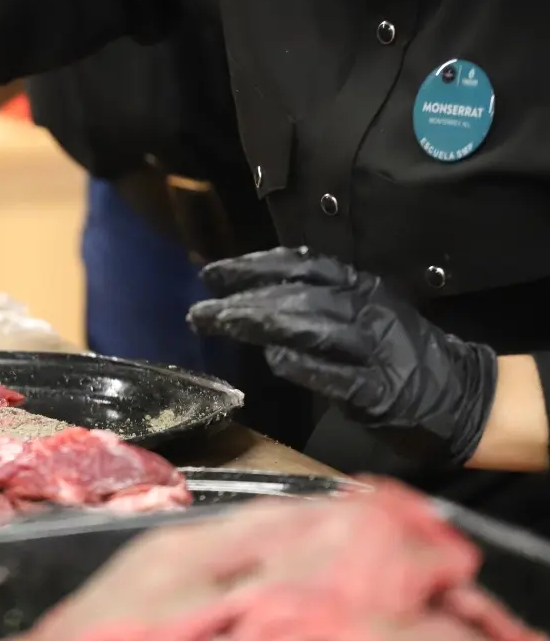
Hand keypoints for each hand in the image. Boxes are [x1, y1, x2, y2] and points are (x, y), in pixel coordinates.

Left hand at [187, 247, 496, 465]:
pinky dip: (306, 365)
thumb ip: (314, 302)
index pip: (302, 267)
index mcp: (359, 289)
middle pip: (298, 296)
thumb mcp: (361, 312)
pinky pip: (338, 375)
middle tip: (200, 310)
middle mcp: (365, 311)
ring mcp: (373, 350)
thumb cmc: (398, 354)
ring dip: (261, 324)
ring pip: (313, 327)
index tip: (212, 273)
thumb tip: (252, 297)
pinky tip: (274, 359)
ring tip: (220, 323)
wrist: (460, 394)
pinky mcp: (380, 391)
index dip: (255, 266)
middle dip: (244, 300)